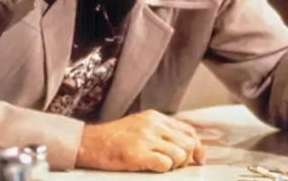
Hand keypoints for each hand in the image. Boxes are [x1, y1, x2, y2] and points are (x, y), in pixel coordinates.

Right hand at [76, 109, 204, 172]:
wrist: (89, 142)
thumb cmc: (113, 139)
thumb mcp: (140, 126)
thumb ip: (160, 132)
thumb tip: (184, 147)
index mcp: (155, 117)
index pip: (188, 130)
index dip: (197, 147)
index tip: (198, 158)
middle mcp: (153, 124)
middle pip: (189, 143)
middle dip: (187, 159)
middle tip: (175, 166)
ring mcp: (146, 138)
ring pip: (181, 154)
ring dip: (175, 165)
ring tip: (161, 166)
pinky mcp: (138, 153)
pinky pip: (165, 164)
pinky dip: (163, 169)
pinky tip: (152, 168)